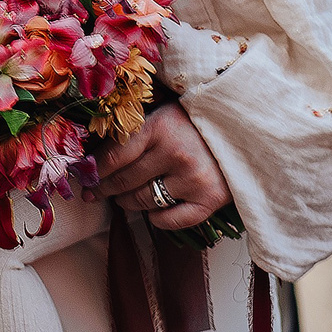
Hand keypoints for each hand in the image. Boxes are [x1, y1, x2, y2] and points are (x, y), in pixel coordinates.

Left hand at [93, 105, 234, 232]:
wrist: (247, 131)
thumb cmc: (199, 121)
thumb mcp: (165, 112)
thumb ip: (136, 129)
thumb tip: (96, 154)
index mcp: (160, 126)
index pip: (114, 156)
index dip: (95, 170)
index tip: (85, 177)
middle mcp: (175, 153)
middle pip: (125, 180)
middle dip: (105, 188)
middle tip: (95, 192)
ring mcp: (193, 179)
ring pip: (143, 201)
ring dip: (127, 202)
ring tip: (122, 198)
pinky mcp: (209, 199)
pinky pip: (171, 220)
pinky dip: (157, 219)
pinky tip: (152, 212)